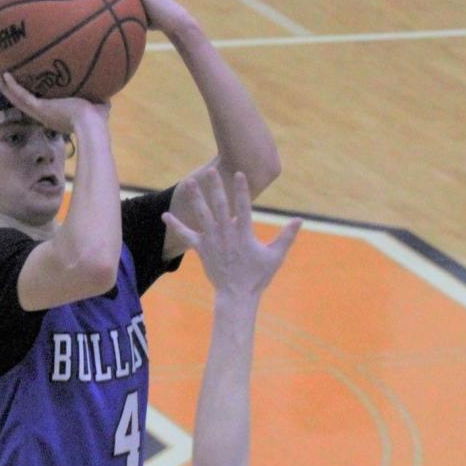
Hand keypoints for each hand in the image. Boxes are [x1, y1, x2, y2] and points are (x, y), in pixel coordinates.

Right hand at [0, 73, 109, 132]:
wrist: (92, 126)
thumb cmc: (98, 120)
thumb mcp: (99, 104)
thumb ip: (100, 95)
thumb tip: (107, 88)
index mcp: (58, 116)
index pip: (44, 106)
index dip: (36, 98)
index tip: (32, 88)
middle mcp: (47, 116)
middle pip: (26, 103)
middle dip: (16, 92)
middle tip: (8, 80)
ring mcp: (42, 113)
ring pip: (19, 100)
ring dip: (7, 89)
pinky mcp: (39, 109)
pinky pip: (21, 96)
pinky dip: (12, 87)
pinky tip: (4, 75)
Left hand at [162, 170, 301, 297]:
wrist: (236, 296)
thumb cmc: (257, 277)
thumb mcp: (275, 256)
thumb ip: (286, 237)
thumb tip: (300, 220)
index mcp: (244, 233)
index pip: (243, 207)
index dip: (241, 189)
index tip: (239, 173)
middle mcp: (226, 234)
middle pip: (220, 206)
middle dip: (215, 187)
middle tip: (210, 170)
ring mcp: (212, 241)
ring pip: (202, 215)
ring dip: (195, 198)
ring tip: (188, 182)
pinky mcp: (202, 249)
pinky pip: (187, 236)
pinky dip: (176, 226)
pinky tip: (165, 215)